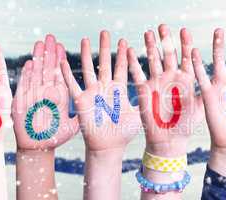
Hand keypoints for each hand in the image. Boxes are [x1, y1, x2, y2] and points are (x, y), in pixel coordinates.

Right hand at [12, 35, 78, 150]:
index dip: (59, 60)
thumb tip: (95, 107)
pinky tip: (29, 63)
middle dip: (49, 53)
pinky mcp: (22, 103)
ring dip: (38, 59)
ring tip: (39, 44)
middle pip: (47, 69)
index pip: (59, 74)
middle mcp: (46, 93)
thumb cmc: (55, 138)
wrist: (37, 148)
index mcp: (58, 96)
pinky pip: (25, 87)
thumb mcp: (72, 127)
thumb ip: (81, 115)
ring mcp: (34, 96)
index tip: (61, 46)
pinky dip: (27, 76)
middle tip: (50, 37)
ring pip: (36, 74)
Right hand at [60, 31, 139, 150]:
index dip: (122, 54)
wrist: (108, 146)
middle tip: (105, 32)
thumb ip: (146, 101)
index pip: (120, 67)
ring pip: (89, 69)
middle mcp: (105, 88)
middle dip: (105, 47)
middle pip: (104, 63)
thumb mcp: (138, 114)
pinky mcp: (81, 102)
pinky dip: (67, 75)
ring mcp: (92, 93)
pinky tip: (62, 63)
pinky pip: (73, 86)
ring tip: (85, 39)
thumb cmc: (124, 132)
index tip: (124, 40)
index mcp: (119, 89)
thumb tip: (162, 92)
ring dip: (86, 55)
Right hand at [127, 25, 202, 156]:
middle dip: (166, 40)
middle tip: (163, 26)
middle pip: (168, 54)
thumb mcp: (200, 107)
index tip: (185, 30)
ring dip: (150, 47)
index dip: (186, 44)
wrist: (168, 140)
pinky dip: (133, 63)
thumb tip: (218, 78)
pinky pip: (137, 74)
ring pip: (153, 60)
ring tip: (148, 33)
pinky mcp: (144, 90)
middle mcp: (171, 78)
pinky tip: (129, 51)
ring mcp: (157, 82)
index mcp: (186, 80)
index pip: (187, 57)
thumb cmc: (186, 125)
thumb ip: (207, 92)